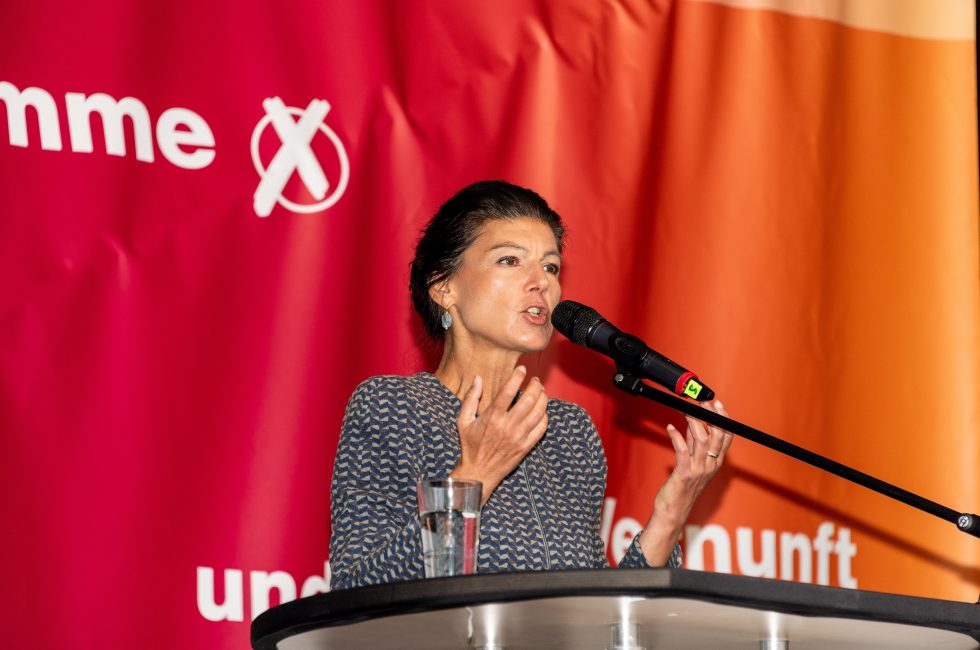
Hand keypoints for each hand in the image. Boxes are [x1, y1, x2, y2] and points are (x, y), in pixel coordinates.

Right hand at [449, 366, 548, 503]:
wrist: (479, 472)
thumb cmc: (470, 445)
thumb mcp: (463, 420)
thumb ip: (471, 398)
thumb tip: (478, 378)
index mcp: (491, 418)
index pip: (508, 392)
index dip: (517, 377)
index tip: (522, 369)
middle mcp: (507, 426)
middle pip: (528, 400)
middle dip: (535, 386)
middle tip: (535, 380)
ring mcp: (519, 437)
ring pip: (539, 412)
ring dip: (543, 398)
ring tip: (541, 391)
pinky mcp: (526, 446)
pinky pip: (542, 427)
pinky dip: (545, 415)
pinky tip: (542, 409)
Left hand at [639, 400, 733, 564]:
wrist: (674, 510)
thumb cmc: (682, 487)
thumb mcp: (693, 462)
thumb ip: (694, 444)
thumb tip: (694, 423)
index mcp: (716, 462)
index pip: (727, 437)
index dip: (724, 419)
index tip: (717, 404)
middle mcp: (711, 465)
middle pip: (717, 435)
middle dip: (711, 416)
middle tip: (703, 402)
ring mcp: (699, 470)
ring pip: (702, 440)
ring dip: (694, 422)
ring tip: (686, 410)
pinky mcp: (684, 474)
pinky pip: (682, 451)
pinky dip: (676, 437)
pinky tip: (670, 428)